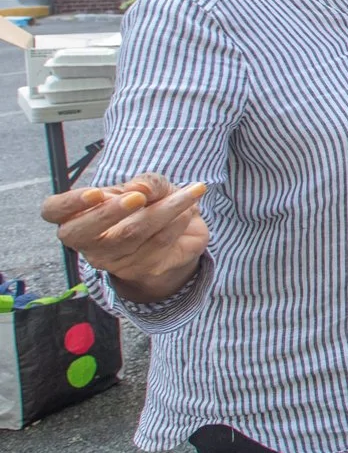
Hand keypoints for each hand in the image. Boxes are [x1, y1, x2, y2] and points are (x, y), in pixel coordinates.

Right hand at [41, 173, 209, 301]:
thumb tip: (138, 190)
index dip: (68, 203)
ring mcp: (112, 260)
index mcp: (79, 214)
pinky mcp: (141, 269)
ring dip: (165, 209)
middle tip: (138, 197)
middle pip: (81, 233)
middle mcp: (89, 241)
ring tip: (190, 192)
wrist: (182, 230)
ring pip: (131, 234)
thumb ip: (146, 182)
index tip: (95, 193)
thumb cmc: (152, 203)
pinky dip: (178, 221)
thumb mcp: (149, 185)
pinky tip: (188, 210)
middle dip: (110, 212)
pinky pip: (159, 243)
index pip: (53, 211)